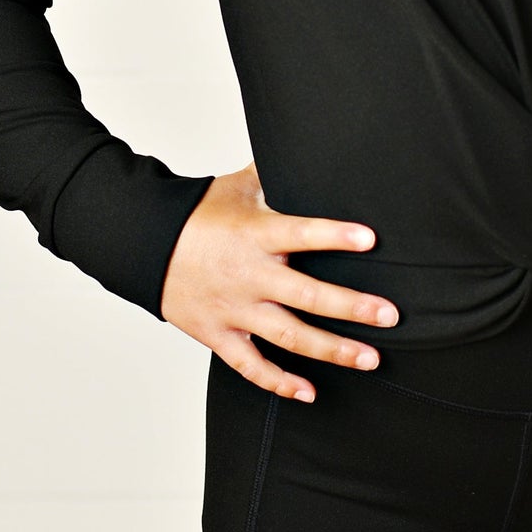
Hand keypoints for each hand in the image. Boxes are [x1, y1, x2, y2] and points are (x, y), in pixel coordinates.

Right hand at [160, 163, 398, 402]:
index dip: (334, 235)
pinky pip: (251, 366)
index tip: (370, 239)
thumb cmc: (195, 215)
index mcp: (254, 234)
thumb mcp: (235, 186)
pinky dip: (279, 383)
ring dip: (332, 350)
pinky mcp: (218, 335)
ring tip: (370, 359)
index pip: (300, 232)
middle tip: (390, 316)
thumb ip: (274, 171)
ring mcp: (234, 309)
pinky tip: (309, 392)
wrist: (142, 245)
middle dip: (351, 307)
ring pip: (288, 335)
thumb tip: (306, 139)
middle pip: (306, 295)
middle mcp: (248, 274)